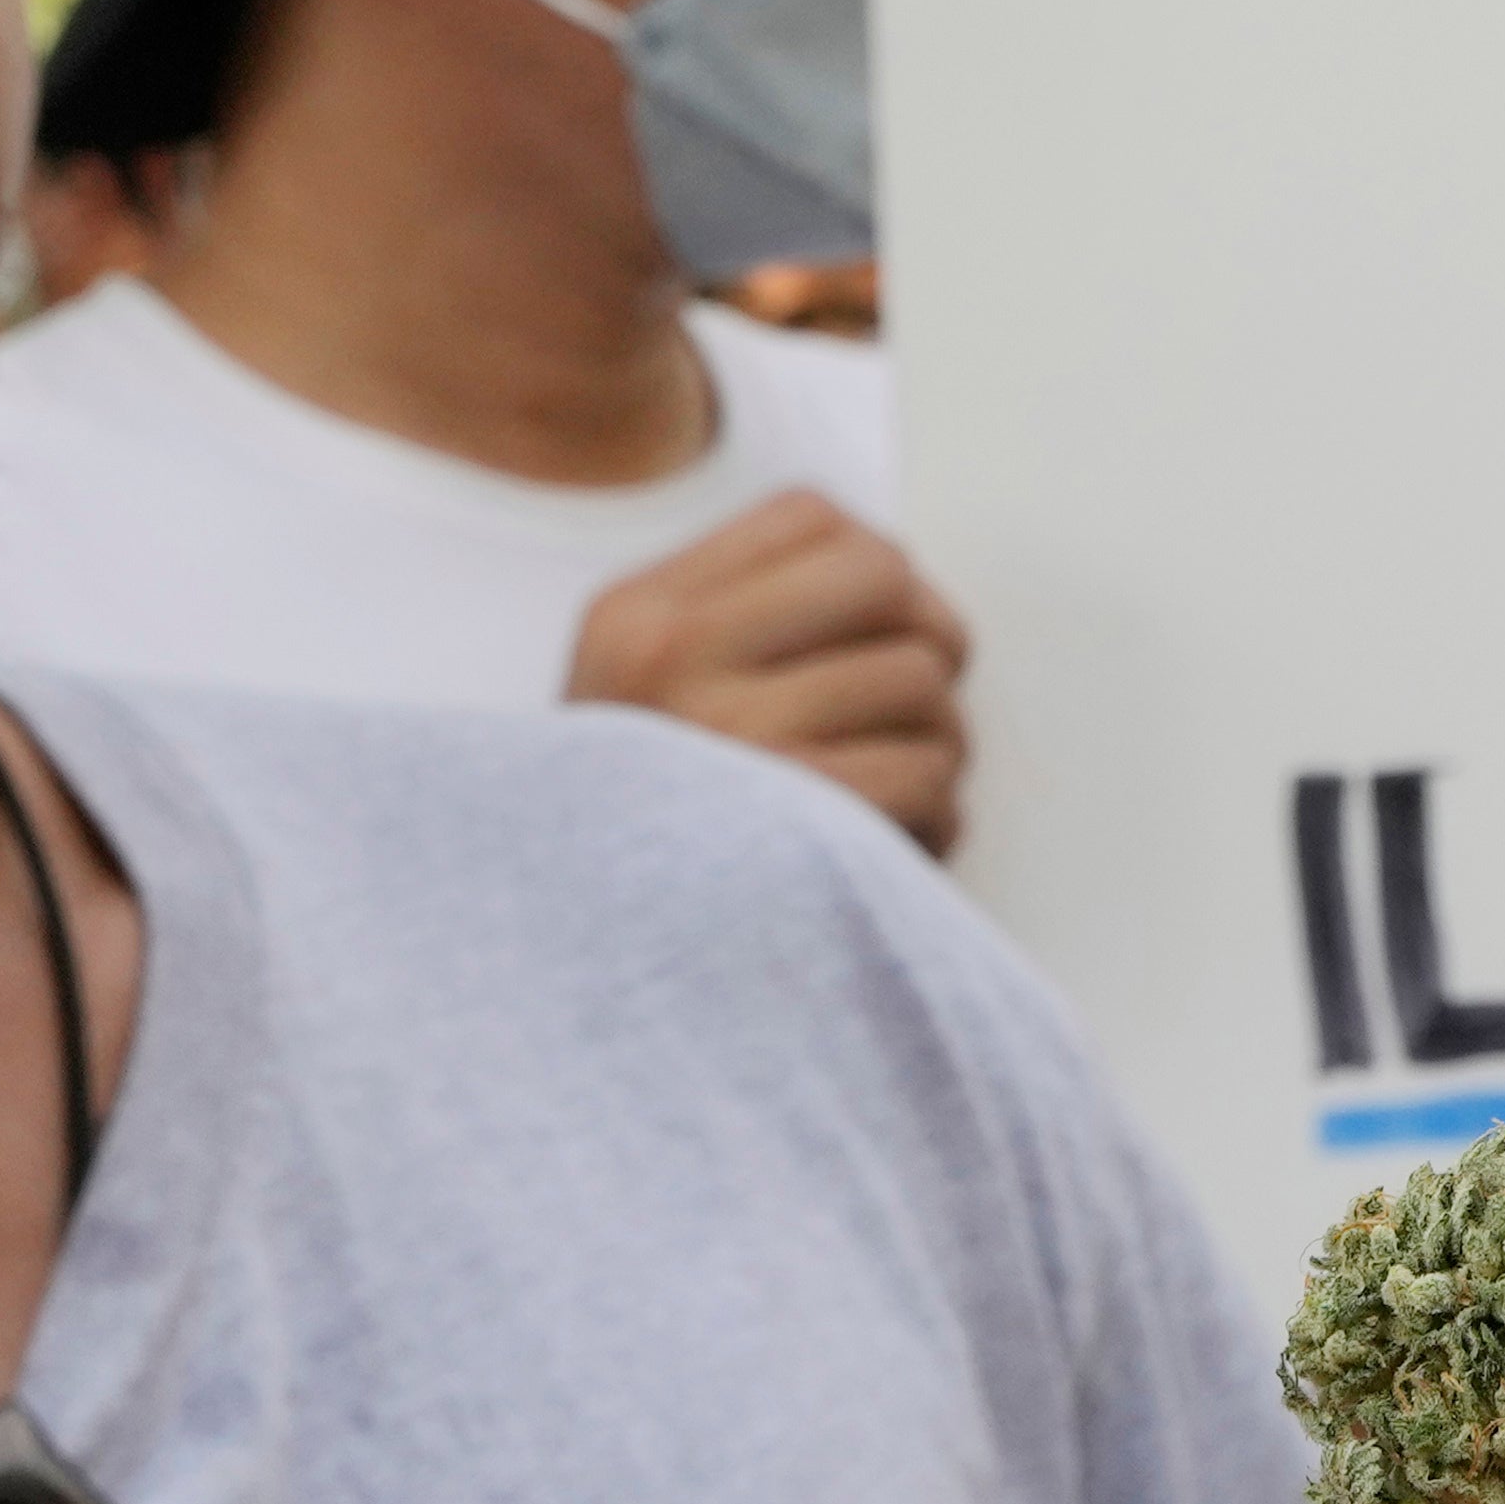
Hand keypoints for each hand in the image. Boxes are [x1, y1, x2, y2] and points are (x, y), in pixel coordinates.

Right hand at [562, 490, 973, 851]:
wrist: (566, 986)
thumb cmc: (640, 843)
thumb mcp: (634, 697)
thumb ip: (739, 621)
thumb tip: (898, 580)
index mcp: (635, 617)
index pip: (813, 517)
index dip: (882, 567)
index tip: (887, 627)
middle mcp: (672, 663)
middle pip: (884, 580)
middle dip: (929, 639)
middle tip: (920, 703)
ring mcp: (728, 743)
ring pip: (919, 683)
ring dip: (937, 745)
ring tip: (896, 794)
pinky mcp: (791, 830)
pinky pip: (925, 779)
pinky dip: (937, 819)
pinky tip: (893, 850)